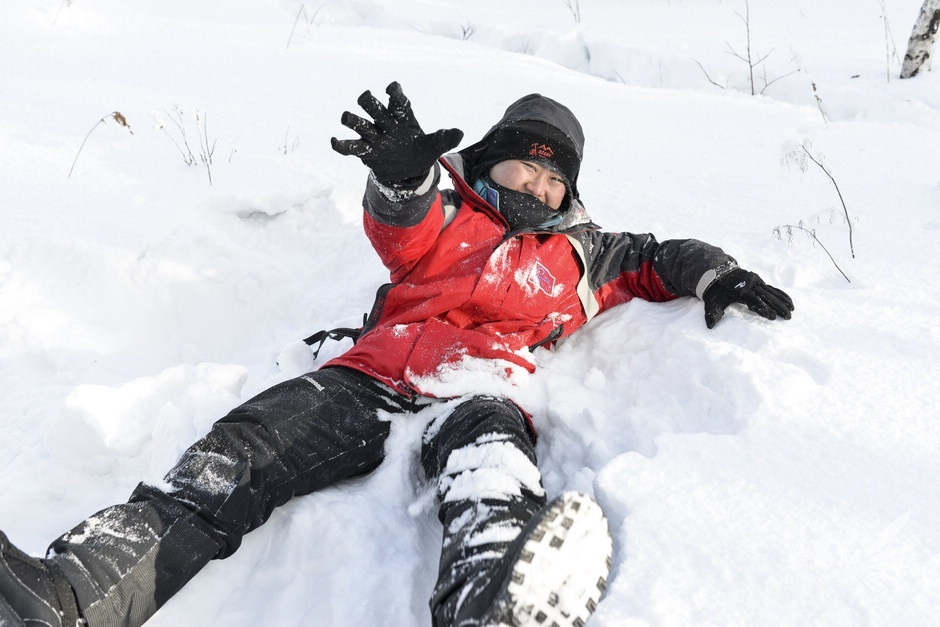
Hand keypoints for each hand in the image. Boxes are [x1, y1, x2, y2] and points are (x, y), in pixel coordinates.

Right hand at [331, 82, 463, 185]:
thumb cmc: (420, 152)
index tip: (393, 87)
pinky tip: (335, 141)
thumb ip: (445, 138)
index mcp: (402, 117)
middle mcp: (385, 123)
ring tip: (347, 117)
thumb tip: (460, 133)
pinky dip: (341, 144)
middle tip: (366, 97)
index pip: (398, 101)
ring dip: (353, 119)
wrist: (408, 171)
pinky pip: (351, 146)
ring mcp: (374, 136)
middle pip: (374, 107)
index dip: (395, 93)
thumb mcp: (435, 147)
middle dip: (369, 102)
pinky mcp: (366, 151)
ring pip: (360, 124)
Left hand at [703, 268, 793, 328]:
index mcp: (740, 290)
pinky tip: (789, 301)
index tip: (773, 317)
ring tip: (792, 310)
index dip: (763, 309)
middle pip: (767, 297)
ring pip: (772, 292)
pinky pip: (772, 289)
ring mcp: (756, 281)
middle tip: (788, 317)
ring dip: (782, 301)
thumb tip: (709, 326)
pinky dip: (781, 295)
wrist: (717, 274)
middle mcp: (750, 285)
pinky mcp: (759, 281)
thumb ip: (712, 314)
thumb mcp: (712, 302)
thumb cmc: (716, 291)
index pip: (754, 301)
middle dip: (778, 307)